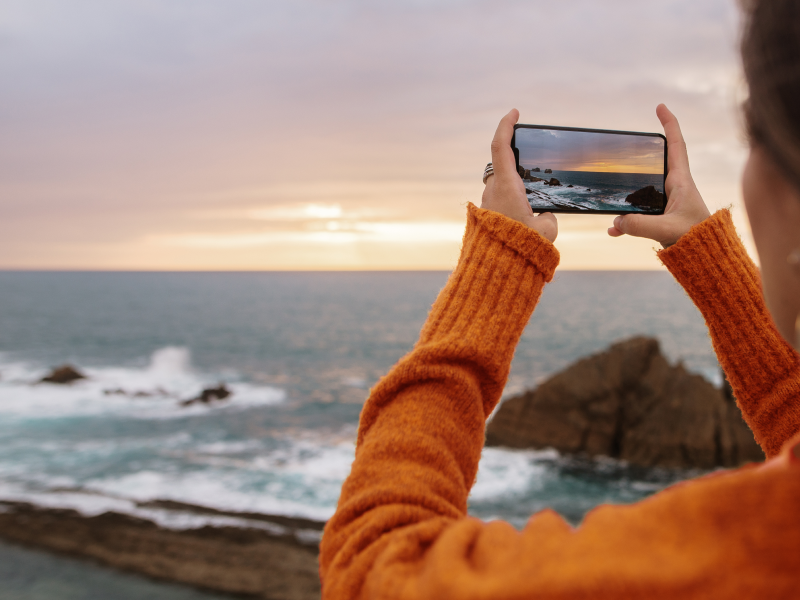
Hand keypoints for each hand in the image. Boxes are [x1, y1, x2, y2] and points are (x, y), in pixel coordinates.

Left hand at [482, 109, 557, 242]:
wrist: (498, 270)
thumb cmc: (522, 247)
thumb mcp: (546, 230)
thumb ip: (547, 218)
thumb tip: (544, 216)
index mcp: (506, 186)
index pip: (501, 147)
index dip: (506, 125)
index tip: (514, 113)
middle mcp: (492, 192)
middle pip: (502, 169)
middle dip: (517, 169)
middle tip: (535, 176)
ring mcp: (487, 205)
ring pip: (501, 188)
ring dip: (516, 193)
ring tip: (533, 208)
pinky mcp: (485, 218)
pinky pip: (499, 205)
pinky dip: (511, 207)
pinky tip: (525, 223)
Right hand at [607, 104, 710, 246]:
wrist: (707, 258)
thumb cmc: (697, 240)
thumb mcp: (667, 230)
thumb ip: (639, 225)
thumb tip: (616, 221)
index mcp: (681, 182)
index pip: (676, 145)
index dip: (670, 124)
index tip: (660, 107)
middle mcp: (675, 189)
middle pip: (657, 163)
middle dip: (643, 153)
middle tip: (630, 143)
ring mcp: (668, 204)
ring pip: (643, 191)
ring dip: (627, 195)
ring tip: (611, 198)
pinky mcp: (662, 220)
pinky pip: (638, 216)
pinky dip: (625, 223)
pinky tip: (613, 231)